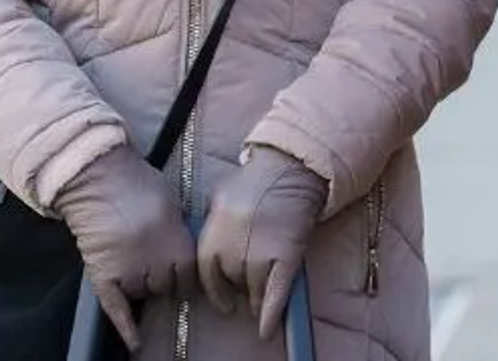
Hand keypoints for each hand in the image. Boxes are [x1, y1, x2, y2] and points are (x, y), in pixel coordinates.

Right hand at [54, 144, 198, 349]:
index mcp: (178, 243)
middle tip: (154, 258)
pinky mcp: (103, 275)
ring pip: (142, 292)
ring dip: (142, 284)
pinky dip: (125, 327)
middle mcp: (156, 263)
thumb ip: (180, 232)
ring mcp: (129, 272)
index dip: (186, 274)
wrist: (100, 178)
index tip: (183, 271)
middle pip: (166, 285)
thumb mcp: (174, 204)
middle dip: (164, 276)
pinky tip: (134, 344)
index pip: (189, 276)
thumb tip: (184, 250)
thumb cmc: (141, 183)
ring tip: (135, 261)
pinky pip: (115, 308)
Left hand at [197, 146, 326, 339]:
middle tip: (248, 288)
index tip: (224, 300)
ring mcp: (260, 250)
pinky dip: (272, 312)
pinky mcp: (286, 254)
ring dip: (257, 296)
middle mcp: (233, 243)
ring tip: (260, 300)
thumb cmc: (254, 179)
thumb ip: (211, 223)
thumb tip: (207, 249)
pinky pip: (276, 291)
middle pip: (231, 279)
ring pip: (253, 287)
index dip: (216, 289)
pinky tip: (267, 330)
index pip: (207, 273)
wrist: (290, 167)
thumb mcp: (219, 197)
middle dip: (240, 285)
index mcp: (213, 229)